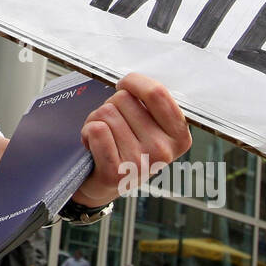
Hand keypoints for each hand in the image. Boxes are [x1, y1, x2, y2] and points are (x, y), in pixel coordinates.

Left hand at [73, 73, 191, 207]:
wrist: (104, 186)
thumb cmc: (126, 149)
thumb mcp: (150, 128)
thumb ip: (150, 104)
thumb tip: (133, 78)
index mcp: (178, 136)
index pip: (157, 93)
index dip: (134, 82)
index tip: (124, 85)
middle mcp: (163, 151)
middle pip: (124, 99)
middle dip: (111, 105)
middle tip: (113, 127)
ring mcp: (140, 163)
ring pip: (106, 112)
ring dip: (96, 120)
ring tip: (102, 138)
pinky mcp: (115, 173)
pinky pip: (96, 129)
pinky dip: (87, 131)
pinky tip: (92, 145)